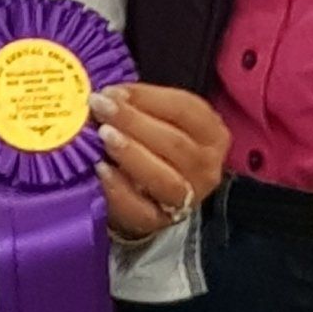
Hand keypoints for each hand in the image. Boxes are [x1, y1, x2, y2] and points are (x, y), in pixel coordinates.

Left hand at [90, 83, 228, 240]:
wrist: (146, 193)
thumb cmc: (152, 143)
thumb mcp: (156, 118)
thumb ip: (139, 105)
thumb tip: (108, 94)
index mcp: (212, 133)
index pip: (185, 109)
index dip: (147, 97)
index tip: (112, 90)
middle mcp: (206, 167)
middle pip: (174, 143)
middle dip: (133, 121)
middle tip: (101, 107)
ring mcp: (188, 198)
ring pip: (165, 178)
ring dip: (132, 153)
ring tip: (104, 134)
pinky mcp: (161, 220)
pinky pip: (141, 209)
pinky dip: (119, 189)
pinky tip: (101, 169)